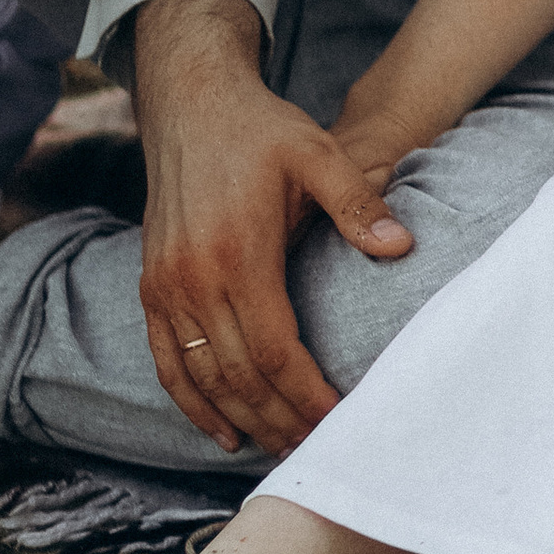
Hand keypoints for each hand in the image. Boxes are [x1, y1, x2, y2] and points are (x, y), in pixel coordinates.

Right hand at [133, 0, 415, 452]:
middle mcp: (192, 277)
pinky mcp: (151, 286)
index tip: (337, 419)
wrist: (190, 103)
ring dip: (240, 419)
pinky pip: (167, 360)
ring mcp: (165, 286)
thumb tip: (402, 244)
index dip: (304, 392)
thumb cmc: (261, 129)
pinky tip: (222, 427)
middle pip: (237, 375)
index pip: (273, 349)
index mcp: (237, 252)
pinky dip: (192, 401)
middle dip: (278, 419)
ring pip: (201, 376)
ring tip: (279, 448)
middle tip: (316, 450)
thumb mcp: (318, 153)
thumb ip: (358, 202)